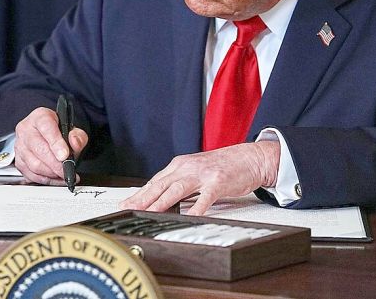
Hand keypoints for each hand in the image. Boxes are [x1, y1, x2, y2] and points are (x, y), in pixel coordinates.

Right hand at [14, 107, 88, 185]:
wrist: (46, 134)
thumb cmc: (57, 131)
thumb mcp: (72, 129)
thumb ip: (77, 135)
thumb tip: (75, 143)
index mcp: (40, 117)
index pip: (46, 128)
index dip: (56, 143)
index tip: (65, 155)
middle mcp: (26, 130)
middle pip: (39, 149)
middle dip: (55, 164)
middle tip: (67, 170)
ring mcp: (20, 146)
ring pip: (34, 164)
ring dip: (51, 173)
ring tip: (64, 174)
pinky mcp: (19, 161)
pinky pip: (31, 175)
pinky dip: (46, 180)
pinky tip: (56, 178)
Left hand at [119, 141, 279, 215]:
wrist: (249, 158)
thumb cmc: (223, 167)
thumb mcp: (196, 171)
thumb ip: (179, 182)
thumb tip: (160, 197)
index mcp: (180, 165)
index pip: (155, 181)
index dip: (139, 194)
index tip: (126, 204)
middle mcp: (188, 168)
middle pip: (161, 185)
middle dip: (143, 198)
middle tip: (129, 209)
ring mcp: (203, 175)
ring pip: (177, 189)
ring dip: (162, 202)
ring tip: (150, 213)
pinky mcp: (218, 182)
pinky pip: (205, 197)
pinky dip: (196, 208)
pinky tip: (189, 216)